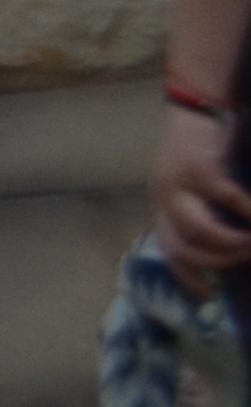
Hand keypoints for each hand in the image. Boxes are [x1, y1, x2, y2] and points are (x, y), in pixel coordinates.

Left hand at [157, 103, 250, 280]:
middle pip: (183, 248)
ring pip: (201, 230)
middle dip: (218, 262)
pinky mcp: (200, 168)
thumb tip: (229, 251)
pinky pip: (229, 199)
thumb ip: (203, 216)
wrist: (196, 108)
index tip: (211, 297)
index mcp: (163, 207)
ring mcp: (178, 184)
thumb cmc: (202, 154)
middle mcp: (163, 199)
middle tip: (246, 257)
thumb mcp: (192, 190)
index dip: (190, 279)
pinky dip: (250, 214)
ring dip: (233, 244)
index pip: (170, 253)